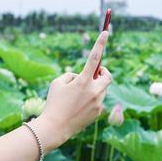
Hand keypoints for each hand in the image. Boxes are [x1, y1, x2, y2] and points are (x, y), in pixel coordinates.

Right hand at [35, 30, 113, 147]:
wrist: (55, 128)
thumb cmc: (53, 103)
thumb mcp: (57, 83)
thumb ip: (71, 75)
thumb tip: (82, 77)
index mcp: (83, 81)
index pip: (94, 58)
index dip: (100, 44)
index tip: (106, 32)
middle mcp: (94, 91)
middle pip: (107, 76)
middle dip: (103, 73)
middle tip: (95, 74)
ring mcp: (98, 103)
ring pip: (101, 90)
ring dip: (93, 88)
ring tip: (78, 97)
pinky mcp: (98, 113)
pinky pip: (98, 101)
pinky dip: (91, 100)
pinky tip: (79, 108)